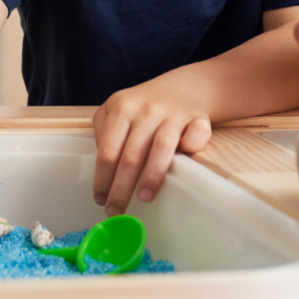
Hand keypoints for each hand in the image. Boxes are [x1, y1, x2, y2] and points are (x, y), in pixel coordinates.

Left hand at [92, 76, 212, 214]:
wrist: (183, 87)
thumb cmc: (144, 107)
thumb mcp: (115, 109)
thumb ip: (104, 134)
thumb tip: (105, 171)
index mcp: (122, 107)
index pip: (108, 150)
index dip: (103, 179)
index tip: (101, 199)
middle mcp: (147, 109)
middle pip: (131, 156)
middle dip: (121, 189)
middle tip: (117, 211)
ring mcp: (173, 113)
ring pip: (161, 148)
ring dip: (152, 177)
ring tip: (144, 198)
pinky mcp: (197, 118)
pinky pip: (195, 135)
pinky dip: (191, 148)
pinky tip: (183, 163)